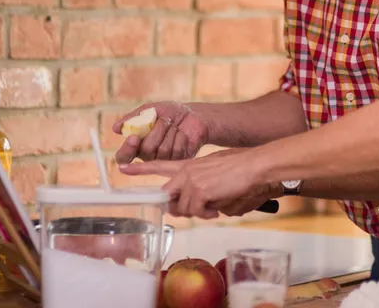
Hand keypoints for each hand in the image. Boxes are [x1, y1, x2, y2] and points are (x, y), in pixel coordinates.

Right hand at [113, 102, 206, 164]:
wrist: (193, 114)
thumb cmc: (170, 112)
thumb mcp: (151, 110)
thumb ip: (133, 118)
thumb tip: (115, 128)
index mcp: (137, 145)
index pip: (123, 157)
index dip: (127, 149)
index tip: (134, 137)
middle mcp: (148, 155)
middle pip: (146, 150)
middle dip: (157, 130)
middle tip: (165, 120)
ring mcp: (163, 160)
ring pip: (162, 150)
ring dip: (170, 131)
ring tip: (174, 125)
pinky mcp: (178, 160)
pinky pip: (176, 150)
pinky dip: (180, 136)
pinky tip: (183, 133)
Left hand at [118, 148, 270, 218]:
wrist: (254, 166)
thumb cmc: (241, 167)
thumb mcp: (215, 172)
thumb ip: (199, 185)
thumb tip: (194, 206)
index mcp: (190, 164)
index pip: (161, 165)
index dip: (142, 168)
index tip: (124, 168)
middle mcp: (186, 172)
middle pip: (168, 196)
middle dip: (179, 208)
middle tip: (199, 208)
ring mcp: (191, 181)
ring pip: (183, 208)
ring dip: (199, 212)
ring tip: (215, 206)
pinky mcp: (199, 191)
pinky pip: (196, 212)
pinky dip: (207, 214)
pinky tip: (217, 209)